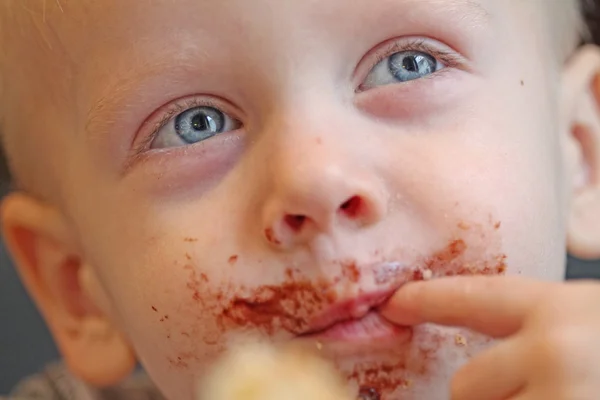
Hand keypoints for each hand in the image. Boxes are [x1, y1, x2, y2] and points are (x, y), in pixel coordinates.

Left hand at [380, 276, 599, 399]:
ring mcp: (565, 399)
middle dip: (485, 398)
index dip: (429, 301)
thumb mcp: (593, 322)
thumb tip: (472, 381)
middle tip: (543, 389)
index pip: (476, 299)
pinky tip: (572, 397)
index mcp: (562, 310)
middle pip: (467, 387)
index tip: (393, 303)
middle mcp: (555, 353)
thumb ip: (539, 337)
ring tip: (566, 393)